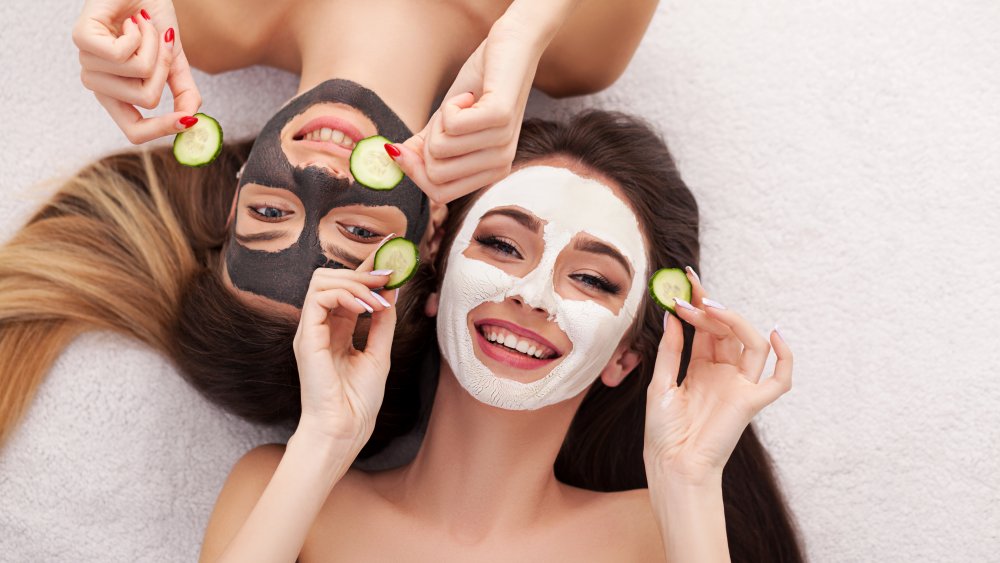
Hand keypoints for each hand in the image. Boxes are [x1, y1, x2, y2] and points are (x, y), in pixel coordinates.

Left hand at [73, 0, 200, 143]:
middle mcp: (100, 84)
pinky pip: (120, 53)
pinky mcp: (82, 40)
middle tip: (162, 44)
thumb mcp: (175, 60)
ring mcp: (88, 63)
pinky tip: (132, 21)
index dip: (162, 130)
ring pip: (137, 73)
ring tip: (143, 26)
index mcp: (119, 95)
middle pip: (145, 100)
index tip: (188, 122)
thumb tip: (193, 120)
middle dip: (165, 69)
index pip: (135, 131)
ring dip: (151, 44)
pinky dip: (138, 33)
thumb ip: (184, 92)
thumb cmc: (151, 19)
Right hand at [292, 241, 397, 451]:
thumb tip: (392, 289)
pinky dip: (344, 295)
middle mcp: (320, 325)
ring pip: (322, 280)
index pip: (349, 285)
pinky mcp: (305, 337)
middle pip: (332, 275)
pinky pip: (318, 298)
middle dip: (364, 270)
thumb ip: (382, 320)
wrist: (346, 428)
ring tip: (378, 302)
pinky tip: (364, 308)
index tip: (392, 246)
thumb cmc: (359, 399)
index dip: (369, 264)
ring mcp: (310, 330)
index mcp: (336, 328)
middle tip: (389, 276)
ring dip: (356, 284)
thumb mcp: (379, 351)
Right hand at [389, 14, 545, 203]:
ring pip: (440, 149)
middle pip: (435, 174)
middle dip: (427, 141)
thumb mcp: (446, 121)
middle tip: (449, 116)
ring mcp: (504, 143)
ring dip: (440, 118)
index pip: (438, 193)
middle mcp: (501, 164)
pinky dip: (450, 104)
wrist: (512, 47)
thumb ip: (423, 147)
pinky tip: (469, 95)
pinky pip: (452, 125)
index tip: (411, 143)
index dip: (414, 170)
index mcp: (490, 172)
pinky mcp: (501, 118)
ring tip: (463, 102)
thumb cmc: (480, 85)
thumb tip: (392, 158)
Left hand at [644, 269, 792, 485]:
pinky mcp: (752, 401)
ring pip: (751, 343)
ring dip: (733, 321)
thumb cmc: (664, 431)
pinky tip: (775, 335)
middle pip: (727, 330)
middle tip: (689, 297)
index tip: (688, 277)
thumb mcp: (660, 384)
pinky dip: (785, 358)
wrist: (672, 464)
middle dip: (709, 310)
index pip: (706, 328)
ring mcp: (740, 385)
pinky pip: (780, 380)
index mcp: (702, 368)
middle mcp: (724, 373)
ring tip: (709, 308)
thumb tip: (673, 316)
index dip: (699, 302)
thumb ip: (670, 350)